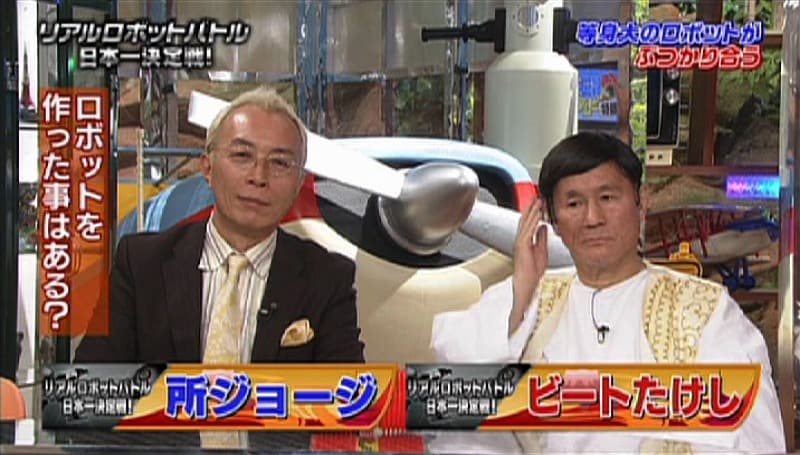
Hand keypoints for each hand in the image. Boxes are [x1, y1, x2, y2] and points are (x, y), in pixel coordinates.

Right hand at [509, 199, 547, 334]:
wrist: (526, 287)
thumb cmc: (532, 273)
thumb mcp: (541, 252)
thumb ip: (542, 239)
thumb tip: (544, 227)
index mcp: (526, 241)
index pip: (530, 222)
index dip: (534, 211)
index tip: (540, 201)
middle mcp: (522, 241)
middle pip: (526, 220)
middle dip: (531, 207)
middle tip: (537, 195)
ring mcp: (521, 244)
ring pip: (526, 224)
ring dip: (532, 212)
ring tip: (537, 200)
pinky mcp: (522, 249)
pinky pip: (527, 232)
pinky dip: (532, 223)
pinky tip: (537, 216)